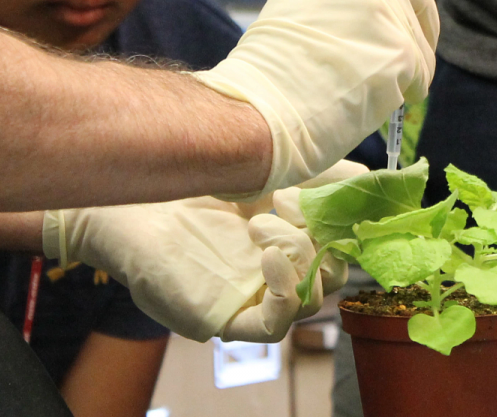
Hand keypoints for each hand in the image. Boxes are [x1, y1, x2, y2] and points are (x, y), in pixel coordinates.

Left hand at [43, 198, 329, 342]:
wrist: (128, 199)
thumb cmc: (188, 183)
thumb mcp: (261, 170)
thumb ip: (312, 172)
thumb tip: (368, 175)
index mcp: (282, 240)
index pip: (335, 249)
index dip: (343, 226)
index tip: (333, 197)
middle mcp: (269, 274)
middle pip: (329, 278)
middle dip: (322, 239)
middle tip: (290, 205)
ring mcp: (249, 299)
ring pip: (309, 303)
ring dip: (300, 258)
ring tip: (264, 222)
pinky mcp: (225, 319)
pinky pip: (273, 327)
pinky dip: (284, 293)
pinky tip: (268, 255)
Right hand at [193, 0, 437, 197]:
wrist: (261, 108)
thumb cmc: (272, 69)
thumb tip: (395, 17)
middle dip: (415, 21)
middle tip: (387, 61)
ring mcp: (384, 2)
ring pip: (421, 35)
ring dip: (405, 66)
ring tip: (361, 88)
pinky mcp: (403, 46)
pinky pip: (423, 70)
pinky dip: (406, 91)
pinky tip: (373, 101)